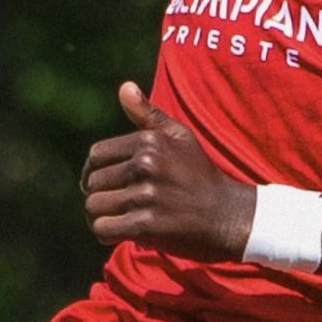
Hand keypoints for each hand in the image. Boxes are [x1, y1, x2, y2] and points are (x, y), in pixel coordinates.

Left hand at [80, 82, 253, 260]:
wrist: (229, 216)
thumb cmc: (199, 175)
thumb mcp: (180, 137)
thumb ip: (148, 115)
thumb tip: (124, 87)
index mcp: (149, 142)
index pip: (96, 155)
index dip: (96, 172)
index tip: (108, 183)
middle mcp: (145, 165)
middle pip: (92, 183)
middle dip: (101, 196)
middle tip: (119, 205)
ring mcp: (145, 195)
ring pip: (93, 207)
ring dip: (101, 217)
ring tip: (120, 219)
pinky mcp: (145, 225)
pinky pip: (102, 228)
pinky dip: (107, 234)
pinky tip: (123, 233)